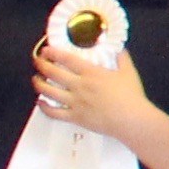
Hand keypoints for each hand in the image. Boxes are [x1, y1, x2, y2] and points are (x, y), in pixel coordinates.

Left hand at [33, 41, 150, 137]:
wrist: (131, 119)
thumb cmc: (131, 96)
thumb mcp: (129, 72)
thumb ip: (122, 58)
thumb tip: (119, 49)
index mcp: (91, 73)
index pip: (66, 58)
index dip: (53, 52)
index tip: (46, 50)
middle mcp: (79, 85)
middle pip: (52, 72)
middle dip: (41, 65)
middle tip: (37, 62)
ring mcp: (75, 102)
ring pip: (48, 91)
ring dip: (38, 83)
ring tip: (36, 79)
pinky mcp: (74, 117)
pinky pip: (53, 112)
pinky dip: (44, 107)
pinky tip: (41, 102)